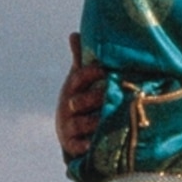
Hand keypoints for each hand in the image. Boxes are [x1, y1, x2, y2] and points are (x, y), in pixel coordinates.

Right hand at [55, 34, 104, 158]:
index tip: (106, 69)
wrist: (67, 131)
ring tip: (111, 119)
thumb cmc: (79, 99)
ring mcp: (69, 127)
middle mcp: (68, 107)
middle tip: (113, 94)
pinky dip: (88, 146)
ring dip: (96, 122)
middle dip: (95, 98)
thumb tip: (74, 34)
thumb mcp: (78, 81)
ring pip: (81, 124)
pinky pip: (80, 147)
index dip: (90, 74)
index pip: (78, 78)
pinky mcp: (72, 146)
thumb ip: (79, 60)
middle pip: (80, 101)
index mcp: (71, 89)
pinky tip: (99, 145)